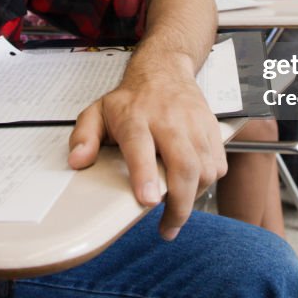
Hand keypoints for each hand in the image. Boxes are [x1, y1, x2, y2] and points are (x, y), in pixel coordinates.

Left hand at [68, 57, 225, 240]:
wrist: (165, 70)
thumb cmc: (132, 98)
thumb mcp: (98, 112)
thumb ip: (84, 137)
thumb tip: (78, 160)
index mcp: (136, 118)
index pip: (141, 146)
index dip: (145, 175)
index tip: (148, 200)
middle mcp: (168, 121)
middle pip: (184, 165)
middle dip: (180, 203)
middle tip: (168, 226)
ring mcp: (194, 125)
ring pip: (205, 169)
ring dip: (194, 197)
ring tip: (177, 211)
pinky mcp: (212, 130)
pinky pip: (219, 164)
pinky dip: (209, 183)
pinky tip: (193, 188)